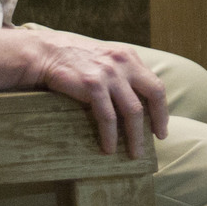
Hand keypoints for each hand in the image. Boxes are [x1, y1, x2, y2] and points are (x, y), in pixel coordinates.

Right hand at [22, 31, 168, 158]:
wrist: (45, 52)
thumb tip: (134, 99)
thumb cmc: (73, 58)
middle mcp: (124, 63)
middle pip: (153, 94)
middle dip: (159, 119)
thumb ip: (121, 72)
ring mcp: (109, 74)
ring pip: (133, 111)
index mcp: (129, 57)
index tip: (161, 125)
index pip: (155, 84)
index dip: (161, 107)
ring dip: (135, 136)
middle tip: (158, 139)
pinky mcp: (93, 85)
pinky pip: (108, 117)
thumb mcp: (105, 57)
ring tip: (134, 153)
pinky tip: (108, 148)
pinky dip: (110, 135)